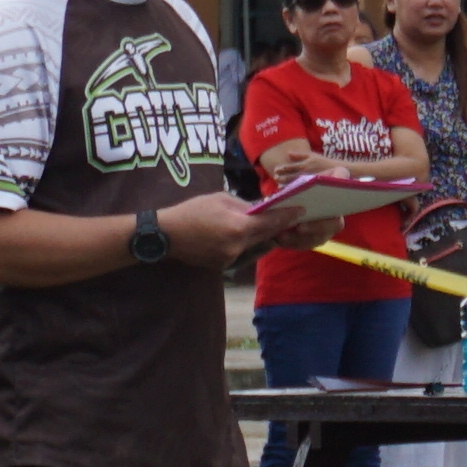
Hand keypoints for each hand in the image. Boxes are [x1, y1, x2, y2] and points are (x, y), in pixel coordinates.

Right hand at [152, 189, 299, 273]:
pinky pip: (243, 254)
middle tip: (290, 217)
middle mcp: (237, 247)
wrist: (166, 235)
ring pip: (256, 247)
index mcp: (238, 228)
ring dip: (263, 237)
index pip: (271, 223)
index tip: (300, 210)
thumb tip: (264, 208)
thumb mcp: (221, 199)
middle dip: (278, 227)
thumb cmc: (192, 211)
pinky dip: (247, 245)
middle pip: (267, 237)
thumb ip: (246, 206)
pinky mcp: (223, 266)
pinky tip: (246, 235)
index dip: (287, 216)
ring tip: (270, 225)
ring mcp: (230, 259)